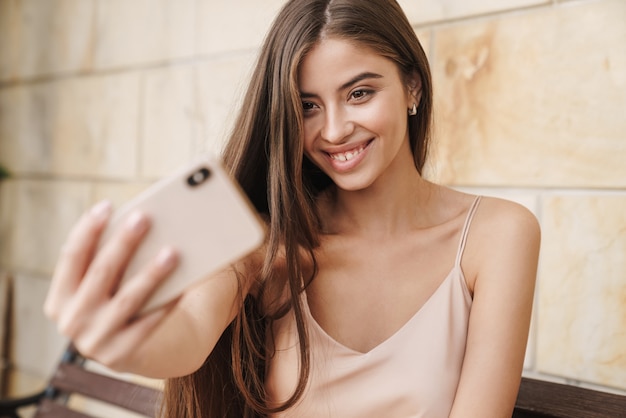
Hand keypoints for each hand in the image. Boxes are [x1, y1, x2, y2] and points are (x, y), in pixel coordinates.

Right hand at [44, 200, 178, 368]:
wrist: (128, 350)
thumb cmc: (117, 300)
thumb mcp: (103, 285)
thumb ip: (108, 260)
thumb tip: (138, 221)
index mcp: (59, 298)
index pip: (71, 256)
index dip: (87, 229)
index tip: (107, 205)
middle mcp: (71, 321)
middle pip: (100, 273)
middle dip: (123, 243)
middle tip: (144, 218)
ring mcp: (94, 341)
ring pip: (126, 299)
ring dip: (150, 274)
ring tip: (173, 252)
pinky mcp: (121, 355)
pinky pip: (147, 324)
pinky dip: (164, 304)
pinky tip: (182, 287)